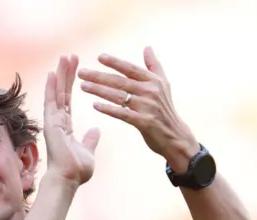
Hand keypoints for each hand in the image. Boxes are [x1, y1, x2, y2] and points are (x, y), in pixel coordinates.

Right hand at [43, 55, 100, 186]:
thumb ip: (90, 140)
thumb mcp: (88, 151)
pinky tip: (53, 72)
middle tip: (70, 55)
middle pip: (62, 92)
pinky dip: (51, 87)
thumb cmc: (77, 170)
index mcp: (65, 126)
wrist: (69, 179)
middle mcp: (57, 121)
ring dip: (60, 75)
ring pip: (56, 93)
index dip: (72, 84)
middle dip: (66, 73)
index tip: (76, 69)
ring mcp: (53, 121)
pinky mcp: (51, 124)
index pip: (68, 100)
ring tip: (64, 57)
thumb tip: (95, 130)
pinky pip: (51, 102)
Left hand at [78, 47, 196, 171]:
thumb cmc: (165, 110)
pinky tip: (95, 105)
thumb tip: (147, 47)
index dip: (115, 63)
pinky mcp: (144, 122)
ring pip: (119, 96)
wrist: (175, 136)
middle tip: (81, 72)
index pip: (130, 69)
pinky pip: (122, 113)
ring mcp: (147, 107)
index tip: (99, 57)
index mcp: (153, 81)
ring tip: (83, 86)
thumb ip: (154, 66)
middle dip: (99, 76)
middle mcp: (150, 92)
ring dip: (99, 90)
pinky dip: (108, 109)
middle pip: (120, 81)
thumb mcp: (163, 85)